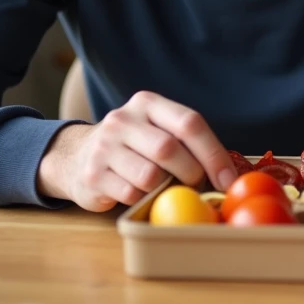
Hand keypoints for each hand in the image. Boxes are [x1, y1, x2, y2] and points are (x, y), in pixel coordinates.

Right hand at [36, 91, 235, 211]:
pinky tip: (137, 192)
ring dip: (164, 189)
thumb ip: (185, 141)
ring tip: (163, 187)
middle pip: (169, 149)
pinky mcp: (92, 174)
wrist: (75, 156)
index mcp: (148, 103)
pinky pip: (130, 193)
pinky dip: (142, 199)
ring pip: (149, 175)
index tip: (227, 179)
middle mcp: (124, 119)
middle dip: (191, 173)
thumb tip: (227, 173)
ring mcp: (104, 146)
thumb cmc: (132, 146)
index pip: (189, 123)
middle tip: (197, 185)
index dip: (213, 153)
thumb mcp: (155, 130)